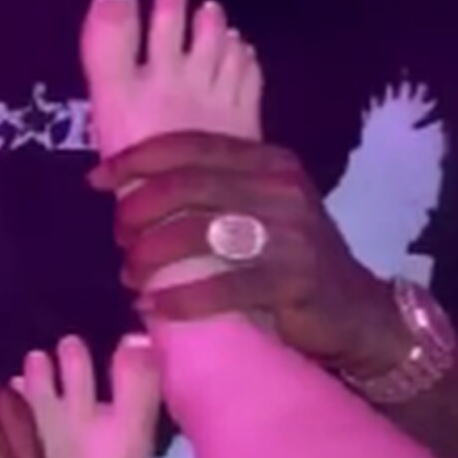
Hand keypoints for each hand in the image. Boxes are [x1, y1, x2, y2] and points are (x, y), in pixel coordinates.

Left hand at [90, 131, 409, 376]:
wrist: (360, 312)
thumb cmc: (294, 256)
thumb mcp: (263, 206)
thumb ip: (214, 188)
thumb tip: (134, 186)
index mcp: (269, 160)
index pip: (190, 145)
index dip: (137, 160)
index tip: (97, 179)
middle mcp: (281, 187)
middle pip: (187, 186)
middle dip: (138, 210)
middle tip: (119, 235)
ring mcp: (292, 233)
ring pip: (199, 234)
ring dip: (151, 256)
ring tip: (130, 275)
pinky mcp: (296, 280)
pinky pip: (224, 286)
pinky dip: (180, 299)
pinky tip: (154, 307)